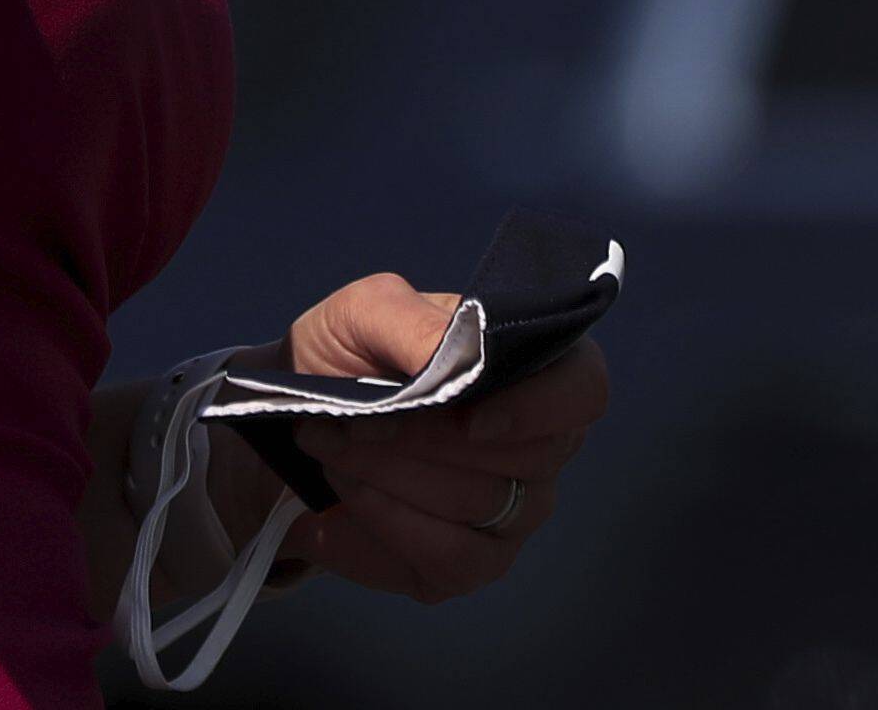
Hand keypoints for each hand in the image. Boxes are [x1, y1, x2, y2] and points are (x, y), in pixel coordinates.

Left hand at [211, 272, 612, 604]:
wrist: (293, 421)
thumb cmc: (347, 355)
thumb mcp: (364, 313)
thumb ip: (411, 323)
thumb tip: (452, 357)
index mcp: (534, 369)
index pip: (583, 390)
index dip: (539, 407)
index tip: (469, 417)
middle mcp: (542, 448)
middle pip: (520, 457)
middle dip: (420, 438)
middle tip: (344, 420)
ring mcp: (514, 513)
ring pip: (476, 506)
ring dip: (387, 475)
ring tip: (329, 445)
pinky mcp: (472, 565)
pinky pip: (449, 559)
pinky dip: (383, 523)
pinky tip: (341, 497)